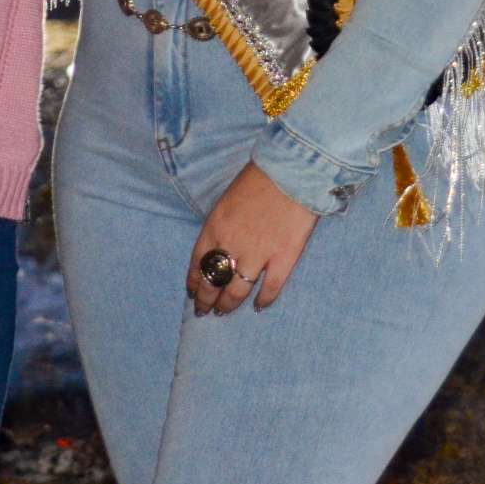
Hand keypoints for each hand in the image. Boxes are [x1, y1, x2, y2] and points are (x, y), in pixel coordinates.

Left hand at [186, 162, 319, 314]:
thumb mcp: (227, 201)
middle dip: (206, 299)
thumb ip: (220, 226)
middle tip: (204, 310)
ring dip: (228, 304)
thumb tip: (219, 247)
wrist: (291, 172)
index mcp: (214, 228)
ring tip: (224, 311)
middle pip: (213, 282)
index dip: (194, 282)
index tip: (192, 293)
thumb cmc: (258, 179)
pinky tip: (259, 306)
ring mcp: (258, 254)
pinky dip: (264, 300)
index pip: (197, 263)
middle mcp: (231, 245)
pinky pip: (270, 288)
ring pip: (237, 291)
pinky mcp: (283, 258)